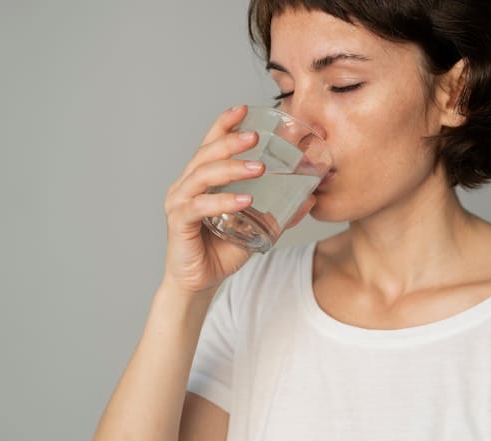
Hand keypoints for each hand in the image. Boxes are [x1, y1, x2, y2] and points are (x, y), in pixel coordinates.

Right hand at [161, 105, 264, 293]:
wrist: (201, 281)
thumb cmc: (224, 249)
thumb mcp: (256, 226)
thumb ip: (279, 212)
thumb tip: (311, 199)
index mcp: (202, 180)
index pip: (211, 144)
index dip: (224, 124)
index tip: (243, 109)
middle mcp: (187, 185)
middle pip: (206, 154)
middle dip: (230, 141)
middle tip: (255, 136)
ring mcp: (179, 202)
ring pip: (202, 175)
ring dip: (231, 168)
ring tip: (259, 167)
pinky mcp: (179, 222)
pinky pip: (199, 206)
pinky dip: (223, 201)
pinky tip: (244, 200)